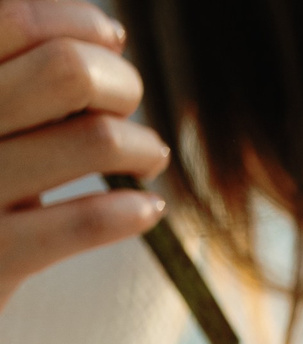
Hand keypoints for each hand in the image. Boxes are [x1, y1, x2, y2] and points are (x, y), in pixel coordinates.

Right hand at [0, 0, 170, 312]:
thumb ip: (20, 76)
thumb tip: (103, 40)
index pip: (15, 18)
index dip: (80, 22)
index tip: (109, 41)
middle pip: (68, 70)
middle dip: (121, 83)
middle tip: (127, 106)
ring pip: (95, 141)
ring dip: (143, 147)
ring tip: (147, 157)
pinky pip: (82, 224)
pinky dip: (131, 211)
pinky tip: (145, 208)